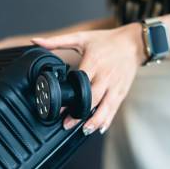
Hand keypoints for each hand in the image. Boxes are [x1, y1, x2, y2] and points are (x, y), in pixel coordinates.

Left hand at [31, 23, 145, 133]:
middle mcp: (106, 76)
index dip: (71, 97)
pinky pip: (114, 109)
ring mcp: (115, 86)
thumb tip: (35, 42)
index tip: (59, 108)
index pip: (81, 83)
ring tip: (85, 130)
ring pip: (106, 107)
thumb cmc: (106, 41)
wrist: (133, 43)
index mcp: (94, 62)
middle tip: (67, 124)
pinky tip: (100, 128)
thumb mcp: (81, 38)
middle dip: (80, 114)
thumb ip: (57, 41)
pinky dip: (108, 120)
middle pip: (93, 99)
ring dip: (96, 121)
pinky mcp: (122, 92)